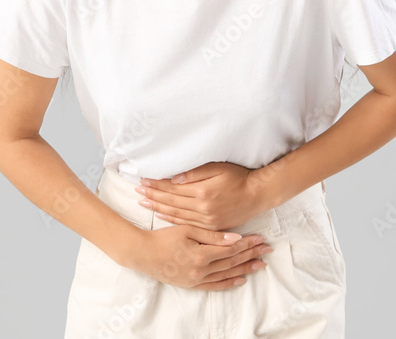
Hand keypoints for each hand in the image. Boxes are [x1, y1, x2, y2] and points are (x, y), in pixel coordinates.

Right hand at [122, 224, 272, 289]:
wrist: (142, 254)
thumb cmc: (163, 237)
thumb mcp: (188, 230)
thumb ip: (212, 235)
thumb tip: (235, 238)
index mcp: (201, 255)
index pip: (231, 249)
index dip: (247, 243)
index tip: (260, 237)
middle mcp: (200, 270)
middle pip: (232, 262)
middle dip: (251, 255)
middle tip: (267, 249)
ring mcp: (196, 280)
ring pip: (226, 274)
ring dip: (245, 268)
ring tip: (260, 263)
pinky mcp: (191, 285)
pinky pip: (214, 286)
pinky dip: (229, 283)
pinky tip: (241, 279)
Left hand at [135, 161, 271, 230]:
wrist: (258, 195)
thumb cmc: (239, 177)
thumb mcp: (219, 169)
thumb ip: (195, 173)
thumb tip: (174, 179)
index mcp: (202, 192)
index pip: (173, 188)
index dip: (157, 184)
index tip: (143, 181)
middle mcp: (202, 208)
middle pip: (171, 202)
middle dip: (152, 196)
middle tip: (137, 192)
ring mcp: (206, 220)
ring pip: (176, 214)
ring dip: (158, 208)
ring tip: (144, 203)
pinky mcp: (211, 227)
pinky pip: (186, 224)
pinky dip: (172, 219)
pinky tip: (162, 215)